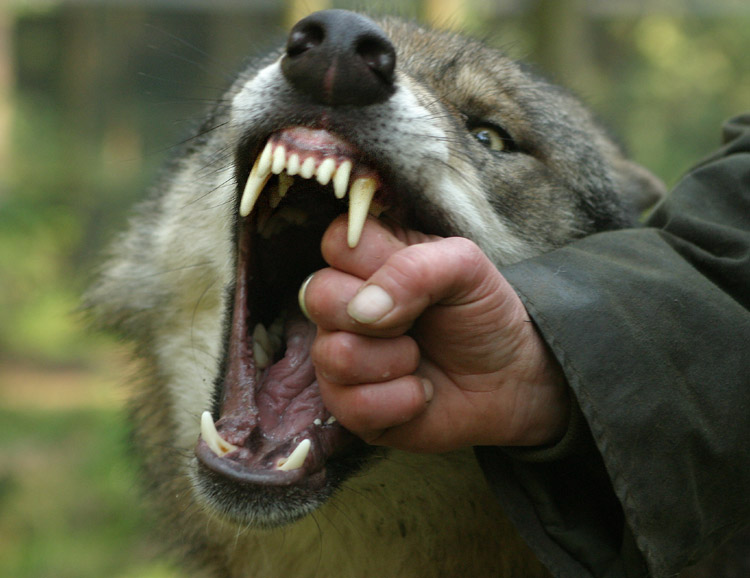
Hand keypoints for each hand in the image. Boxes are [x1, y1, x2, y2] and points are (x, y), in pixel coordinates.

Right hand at [300, 215, 569, 452]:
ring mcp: (340, 356)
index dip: (372, 263)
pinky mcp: (349, 406)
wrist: (511, 378)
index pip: (337, 242)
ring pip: (333, 355)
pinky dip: (401, 400)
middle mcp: (344, 305)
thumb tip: (362, 310)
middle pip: (317, 295)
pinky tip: (421, 392)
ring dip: (394, 361)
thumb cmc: (481, 315)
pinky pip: (351, 405)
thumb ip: (415, 268)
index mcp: (368, 261)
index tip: (413, 280)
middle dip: (381, 317)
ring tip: (419, 359)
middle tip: (415, 323)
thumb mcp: (466, 269)